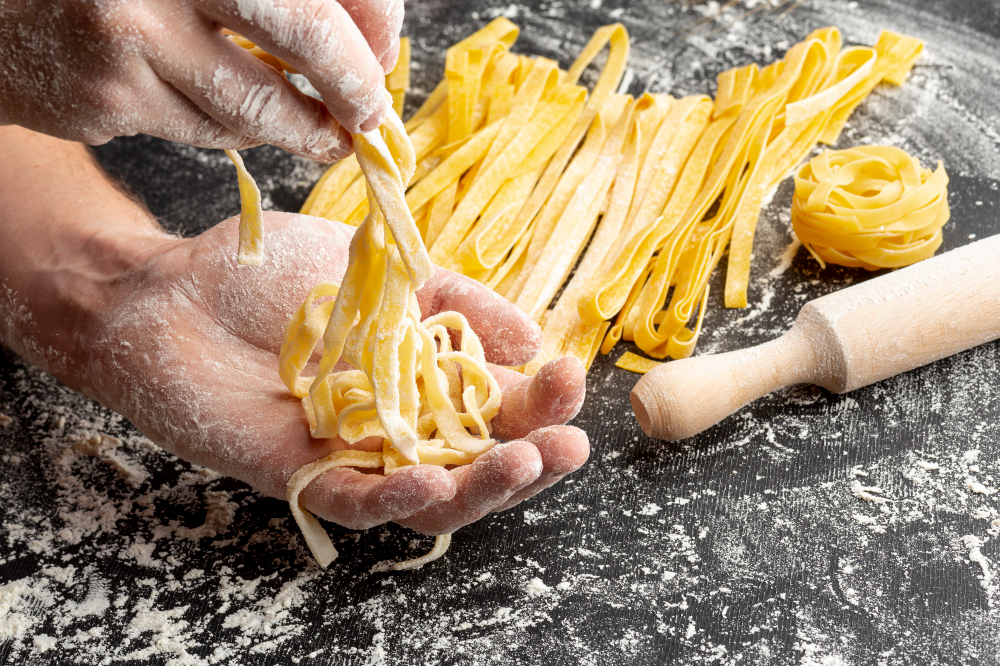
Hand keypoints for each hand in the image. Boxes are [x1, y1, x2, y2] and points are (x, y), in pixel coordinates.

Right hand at [0, 0, 401, 158]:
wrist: (2, 11)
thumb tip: (374, 38)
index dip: (371, 20)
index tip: (385, 49)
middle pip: (303, 33)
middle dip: (354, 84)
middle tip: (372, 112)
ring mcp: (126, 35)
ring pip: (256, 102)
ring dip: (305, 126)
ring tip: (329, 133)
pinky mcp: (106, 97)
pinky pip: (208, 130)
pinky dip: (241, 128)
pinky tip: (248, 117)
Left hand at [81, 212, 588, 534]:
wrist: (172, 288)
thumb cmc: (271, 274)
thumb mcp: (384, 272)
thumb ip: (458, 301)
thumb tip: (536, 334)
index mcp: (425, 379)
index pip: (499, 402)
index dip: (541, 398)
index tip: (573, 374)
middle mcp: (398, 425)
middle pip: (479, 460)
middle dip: (533, 454)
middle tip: (572, 441)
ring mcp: (353, 454)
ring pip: (432, 498)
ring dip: (484, 489)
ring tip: (527, 464)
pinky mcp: (302, 475)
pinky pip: (357, 501)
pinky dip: (398, 494)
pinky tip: (435, 479)